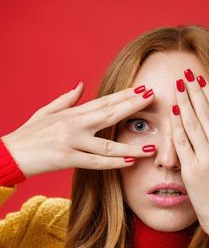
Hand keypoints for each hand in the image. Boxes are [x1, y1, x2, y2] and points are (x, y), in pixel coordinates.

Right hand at [1, 81, 156, 176]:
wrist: (7, 154)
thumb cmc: (29, 134)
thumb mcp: (46, 112)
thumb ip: (67, 100)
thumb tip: (81, 85)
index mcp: (72, 113)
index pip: (104, 102)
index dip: (125, 96)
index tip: (144, 89)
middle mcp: (73, 125)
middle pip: (109, 114)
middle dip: (132, 107)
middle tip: (153, 99)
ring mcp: (70, 142)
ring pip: (107, 145)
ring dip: (131, 146)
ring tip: (152, 146)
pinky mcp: (66, 159)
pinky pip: (94, 162)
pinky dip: (113, 162)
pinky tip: (130, 162)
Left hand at [170, 69, 208, 235]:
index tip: (202, 82)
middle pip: (205, 115)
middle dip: (194, 93)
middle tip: (186, 75)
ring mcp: (206, 160)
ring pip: (192, 125)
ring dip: (184, 103)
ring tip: (177, 87)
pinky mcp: (192, 171)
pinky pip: (182, 144)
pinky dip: (177, 126)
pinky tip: (173, 112)